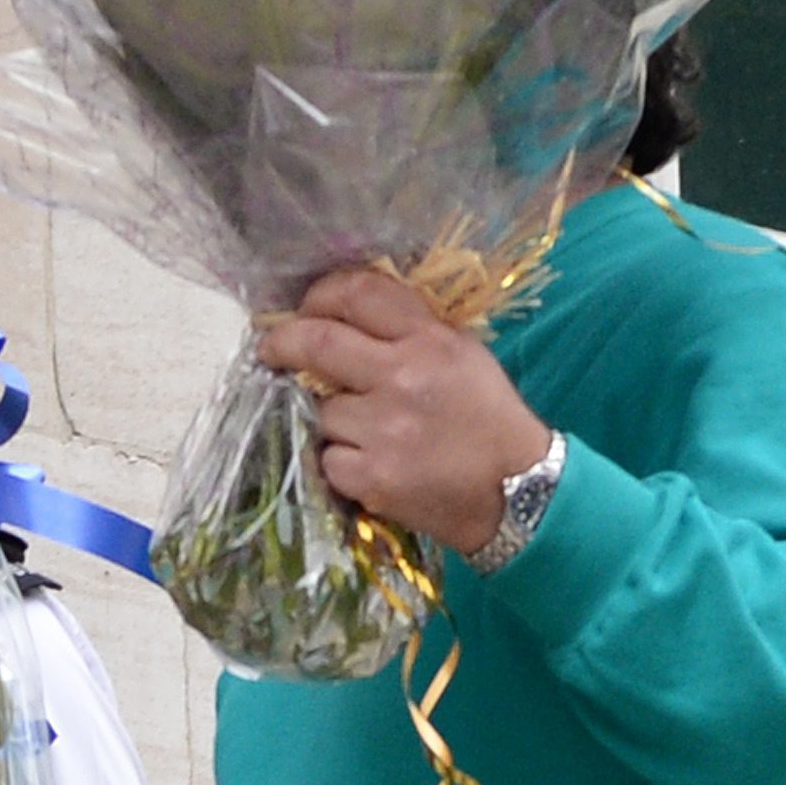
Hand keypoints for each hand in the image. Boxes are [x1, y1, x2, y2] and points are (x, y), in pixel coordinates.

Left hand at [252, 269, 551, 556]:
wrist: (515, 491)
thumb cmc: (488, 417)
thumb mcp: (462, 353)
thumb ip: (408, 330)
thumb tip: (342, 316)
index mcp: (429, 340)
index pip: (358, 293)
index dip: (320, 295)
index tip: (305, 309)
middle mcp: (402, 377)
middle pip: (316, 342)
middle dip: (282, 342)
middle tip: (270, 349)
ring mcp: (383, 429)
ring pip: (318, 407)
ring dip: (323, 414)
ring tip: (352, 426)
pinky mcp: (371, 476)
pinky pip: (326, 456)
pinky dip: (337, 459)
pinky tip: (364, 463)